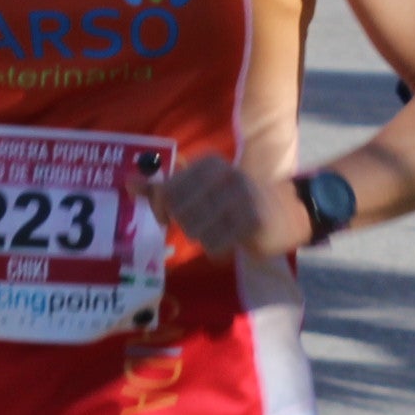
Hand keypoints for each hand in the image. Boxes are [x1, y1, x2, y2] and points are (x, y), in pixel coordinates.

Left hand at [143, 154, 306, 258]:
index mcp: (209, 164)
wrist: (287, 212)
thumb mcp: (202, 187)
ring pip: (195, 231)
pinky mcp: (251, 221)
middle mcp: (224, 176)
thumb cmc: (237, 200)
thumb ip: (165, 186)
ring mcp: (239, 198)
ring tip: (218, 231)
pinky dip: (218, 250)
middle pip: (178, 212)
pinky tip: (230, 243)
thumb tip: (127, 183)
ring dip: (202, 238)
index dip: (159, 208)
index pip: (166, 189)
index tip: (165, 217)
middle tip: (201, 226)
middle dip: (184, 226)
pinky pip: (214, 246)